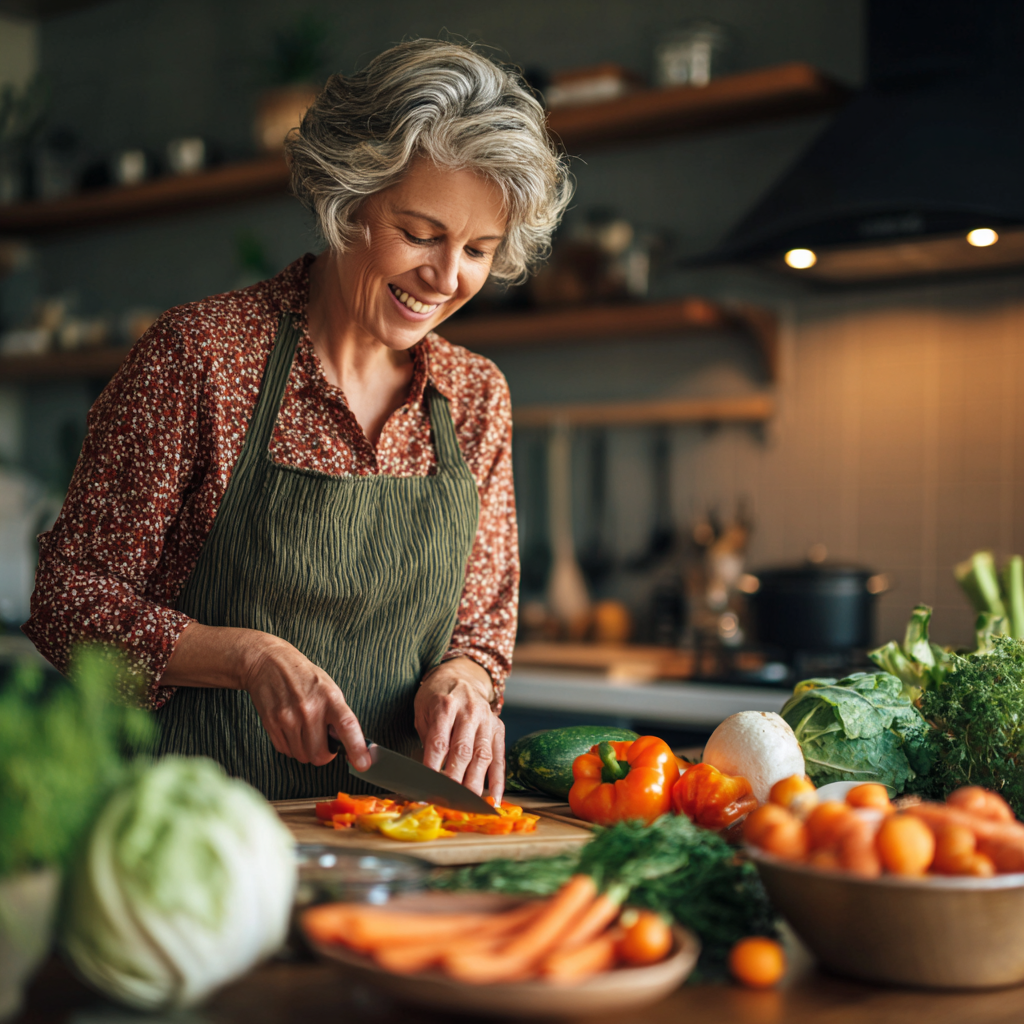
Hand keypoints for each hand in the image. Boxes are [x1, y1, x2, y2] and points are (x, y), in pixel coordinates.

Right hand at [239, 635, 370, 769]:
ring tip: (304, 730)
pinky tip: (291, 729)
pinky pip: (285, 751)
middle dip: (324, 754)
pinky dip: (291, 746)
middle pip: (320, 755)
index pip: (347, 726)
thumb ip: (338, 715)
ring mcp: (288, 718)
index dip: (357, 748)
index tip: (363, 764)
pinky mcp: (271, 723)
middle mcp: (309, 709)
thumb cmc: (303, 676)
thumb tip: (349, 744)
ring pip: (302, 756)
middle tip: (323, 742)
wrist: (268, 663)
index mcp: (330, 697)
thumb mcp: (328, 688)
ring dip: (306, 750)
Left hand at [415, 658, 504, 803]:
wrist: (461, 676)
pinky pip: (500, 757)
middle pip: (463, 751)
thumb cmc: (436, 697)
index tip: (425, 788)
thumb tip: (425, 775)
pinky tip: (495, 799)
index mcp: (446, 706)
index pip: (439, 742)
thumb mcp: (423, 712)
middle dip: (454, 780)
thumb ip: (427, 739)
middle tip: (446, 801)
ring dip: (475, 783)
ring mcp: (487, 720)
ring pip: (483, 756)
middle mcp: (470, 712)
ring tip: (468, 804)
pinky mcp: (499, 728)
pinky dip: (498, 780)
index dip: (432, 767)